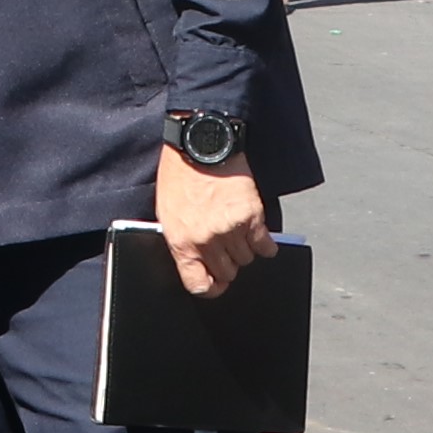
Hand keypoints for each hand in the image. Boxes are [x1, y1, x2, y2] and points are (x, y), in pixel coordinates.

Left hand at [152, 141, 272, 298]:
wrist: (200, 145)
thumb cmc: (179, 175)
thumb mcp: (167, 214)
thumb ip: (182, 241)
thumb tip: (197, 262)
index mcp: (182, 242)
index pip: (199, 285)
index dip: (210, 287)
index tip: (216, 283)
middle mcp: (207, 240)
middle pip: (227, 273)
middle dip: (227, 263)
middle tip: (226, 248)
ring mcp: (231, 229)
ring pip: (246, 259)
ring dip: (244, 250)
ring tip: (238, 232)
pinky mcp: (252, 216)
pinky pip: (265, 245)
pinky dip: (265, 244)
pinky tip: (260, 237)